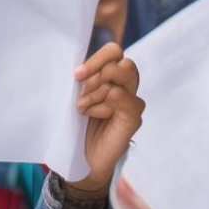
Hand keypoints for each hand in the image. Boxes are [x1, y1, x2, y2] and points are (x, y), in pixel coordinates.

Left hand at [70, 42, 143, 193]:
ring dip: (96, 91)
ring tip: (81, 107)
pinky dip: (104, 106)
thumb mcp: (74, 96)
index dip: (96, 58)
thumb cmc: (75, 124)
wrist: (80, 157)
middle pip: (123, 61)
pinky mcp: (134, 118)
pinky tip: (92, 116)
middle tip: (79, 91)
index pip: (114, 51)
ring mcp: (132, 101)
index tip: (76, 74)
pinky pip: (126, 101)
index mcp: (111, 75)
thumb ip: (81, 79)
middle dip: (97, 73)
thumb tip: (77, 67)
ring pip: (124, 78)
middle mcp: (125, 85)